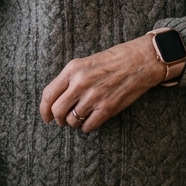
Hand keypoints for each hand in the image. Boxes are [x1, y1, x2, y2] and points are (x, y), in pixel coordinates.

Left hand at [39, 36, 165, 134]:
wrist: (141, 60)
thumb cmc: (115, 59)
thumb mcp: (87, 62)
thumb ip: (71, 78)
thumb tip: (57, 100)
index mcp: (73, 69)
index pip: (48, 94)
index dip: (44, 110)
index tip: (46, 117)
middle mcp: (80, 83)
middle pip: (57, 111)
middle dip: (59, 119)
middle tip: (64, 120)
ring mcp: (94, 96)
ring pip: (72, 121)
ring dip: (75, 123)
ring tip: (83, 116)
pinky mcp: (107, 107)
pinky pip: (88, 126)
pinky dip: (88, 126)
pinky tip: (93, 119)